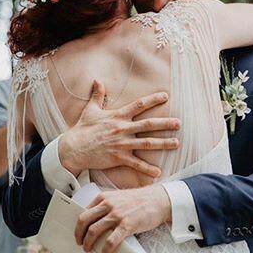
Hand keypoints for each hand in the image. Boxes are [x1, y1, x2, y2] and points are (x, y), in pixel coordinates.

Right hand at [57, 80, 180, 177]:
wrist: (73, 148)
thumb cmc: (82, 129)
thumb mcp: (90, 110)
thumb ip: (97, 95)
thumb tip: (97, 81)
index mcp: (118, 116)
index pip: (139, 105)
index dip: (153, 99)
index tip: (166, 96)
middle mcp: (122, 129)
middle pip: (148, 124)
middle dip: (165, 124)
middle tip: (179, 123)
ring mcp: (121, 144)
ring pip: (147, 143)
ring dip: (163, 143)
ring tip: (177, 143)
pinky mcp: (118, 158)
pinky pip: (136, 164)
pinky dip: (147, 168)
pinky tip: (159, 172)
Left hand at [75, 184, 170, 252]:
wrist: (158, 200)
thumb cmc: (139, 200)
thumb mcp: (118, 197)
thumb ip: (106, 206)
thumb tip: (95, 222)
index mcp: (104, 197)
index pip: (84, 211)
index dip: (78, 225)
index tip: (79, 233)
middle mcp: (108, 204)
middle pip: (84, 220)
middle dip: (79, 234)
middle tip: (80, 242)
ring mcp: (117, 215)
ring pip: (93, 230)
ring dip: (88, 243)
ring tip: (89, 249)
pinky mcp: (127, 225)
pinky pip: (111, 240)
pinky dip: (106, 249)